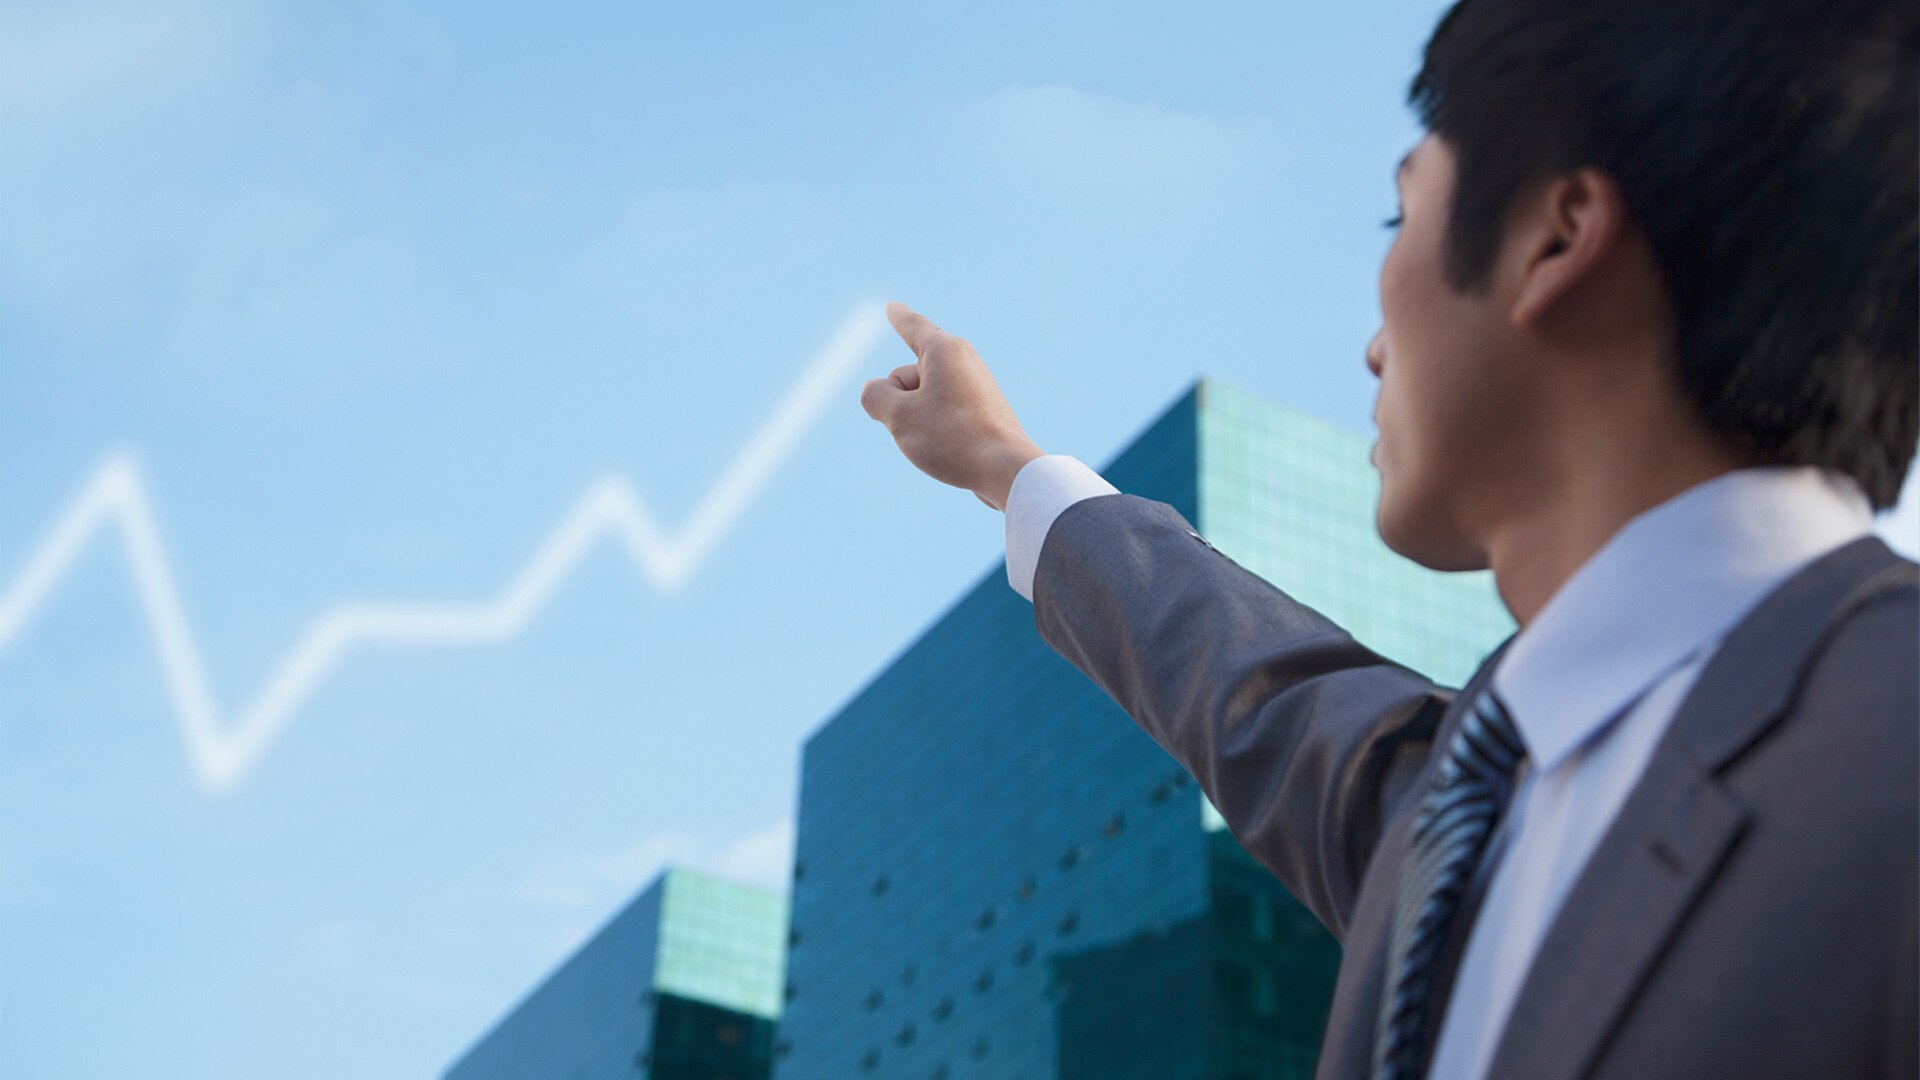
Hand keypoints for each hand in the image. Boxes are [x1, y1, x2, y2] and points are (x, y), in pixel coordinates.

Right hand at [861, 301, 1044, 510]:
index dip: (897, 318)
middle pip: (908, 375)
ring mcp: (975, 386)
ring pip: (923, 399)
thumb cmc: (952, 439)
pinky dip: (937, 431)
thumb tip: (875, 392)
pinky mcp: (983, 409)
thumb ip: (875, 396)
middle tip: (922, 427)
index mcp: (944, 350)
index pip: (912, 326)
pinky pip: (943, 415)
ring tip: (941, 442)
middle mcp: (964, 360)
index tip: (892, 307)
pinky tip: (954, 451)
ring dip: (917, 420)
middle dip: (899, 401)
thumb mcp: (898, 417)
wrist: (1006, 471)